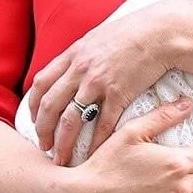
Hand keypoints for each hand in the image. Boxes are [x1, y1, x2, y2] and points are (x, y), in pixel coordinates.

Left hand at [28, 0, 186, 165]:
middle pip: (50, 105)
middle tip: (43, 146)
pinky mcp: (119, 95)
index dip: (33, 104)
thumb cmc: (131, 34)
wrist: (158, 34)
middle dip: (42, 129)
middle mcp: (80, 69)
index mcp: (73, 55)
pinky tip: (91, 156)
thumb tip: (72, 66)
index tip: (34, 119)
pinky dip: (95, 144)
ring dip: (63, 142)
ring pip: (71, 119)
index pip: (41, 82)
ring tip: (61, 159)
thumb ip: (81, 54)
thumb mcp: (97, 38)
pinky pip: (102, 125)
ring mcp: (98, 83)